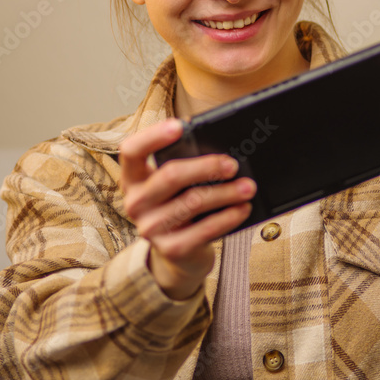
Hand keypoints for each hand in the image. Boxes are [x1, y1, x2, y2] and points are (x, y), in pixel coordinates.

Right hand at [119, 119, 254, 299]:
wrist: (180, 253)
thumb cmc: (181, 204)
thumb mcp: (176, 184)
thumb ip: (186, 164)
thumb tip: (220, 146)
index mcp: (134, 178)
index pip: (131, 150)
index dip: (153, 136)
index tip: (180, 126)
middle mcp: (135, 202)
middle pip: (170, 176)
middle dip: (206, 167)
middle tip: (233, 165)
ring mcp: (150, 228)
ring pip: (192, 202)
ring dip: (226, 193)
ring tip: (248, 187)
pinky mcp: (171, 249)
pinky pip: (204, 230)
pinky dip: (228, 217)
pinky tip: (243, 209)